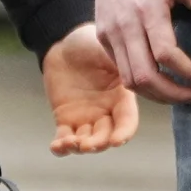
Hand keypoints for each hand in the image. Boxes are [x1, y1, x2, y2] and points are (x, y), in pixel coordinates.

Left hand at [40, 23, 141, 154]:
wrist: (64, 45)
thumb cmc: (89, 44)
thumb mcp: (107, 51)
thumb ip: (119, 64)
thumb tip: (134, 74)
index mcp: (121, 97)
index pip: (127, 120)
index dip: (124, 133)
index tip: (116, 141)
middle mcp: (107, 111)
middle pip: (106, 136)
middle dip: (98, 143)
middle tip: (87, 144)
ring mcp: (86, 118)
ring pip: (87, 140)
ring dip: (80, 146)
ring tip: (70, 143)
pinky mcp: (66, 120)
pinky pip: (65, 137)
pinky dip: (61, 147)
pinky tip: (57, 146)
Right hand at [91, 0, 190, 104]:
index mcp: (148, 9)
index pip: (166, 54)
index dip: (188, 71)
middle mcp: (125, 25)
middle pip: (145, 76)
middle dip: (172, 94)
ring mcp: (110, 34)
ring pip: (130, 80)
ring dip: (156, 94)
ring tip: (178, 93)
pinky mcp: (102, 38)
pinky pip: (121, 70)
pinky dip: (141, 82)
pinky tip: (160, 80)